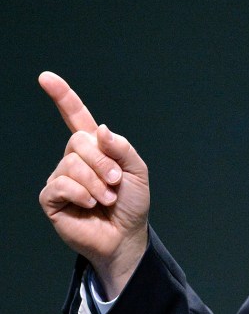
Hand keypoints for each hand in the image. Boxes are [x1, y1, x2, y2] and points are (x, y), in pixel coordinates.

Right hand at [38, 72, 149, 297]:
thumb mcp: (137, 171)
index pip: (75, 117)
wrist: (125, 235)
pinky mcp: (52, 198)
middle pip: (78, 142)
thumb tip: (100, 129)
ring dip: (96, 182)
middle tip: (116, 181)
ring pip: (71, 163)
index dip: (63, 97)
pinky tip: (90, 204)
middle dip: (102, 161)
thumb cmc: (131, 203)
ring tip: (107, 198)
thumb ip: (122, 148)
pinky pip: (61, 184)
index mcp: (96, 148)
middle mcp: (75, 159)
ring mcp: (61, 178)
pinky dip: (81, 193)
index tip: (46, 77)